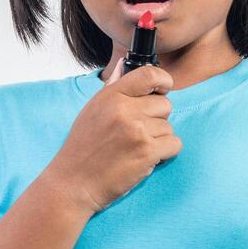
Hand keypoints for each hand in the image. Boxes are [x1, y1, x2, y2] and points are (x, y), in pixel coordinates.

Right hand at [42, 57, 180, 215]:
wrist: (72, 183)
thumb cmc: (81, 148)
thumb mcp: (92, 110)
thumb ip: (112, 86)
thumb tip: (123, 64)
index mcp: (111, 96)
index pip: (149, 74)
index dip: (163, 81)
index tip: (164, 88)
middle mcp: (124, 110)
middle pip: (165, 104)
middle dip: (157, 119)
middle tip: (138, 132)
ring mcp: (136, 131)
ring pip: (169, 127)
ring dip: (159, 139)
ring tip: (135, 148)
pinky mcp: (146, 152)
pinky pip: (174, 144)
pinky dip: (165, 153)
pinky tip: (146, 158)